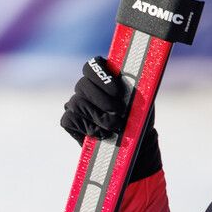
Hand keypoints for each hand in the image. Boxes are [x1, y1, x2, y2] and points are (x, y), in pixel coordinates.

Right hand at [60, 56, 162, 181]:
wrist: (134, 146)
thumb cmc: (139, 120)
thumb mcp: (143, 102)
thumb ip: (137, 88)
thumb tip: (138, 79)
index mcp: (104, 78)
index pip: (93, 65)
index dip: (101, 75)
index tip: (117, 91)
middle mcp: (85, 88)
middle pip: (83, 84)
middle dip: (103, 101)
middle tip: (118, 112)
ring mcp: (74, 104)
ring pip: (77, 103)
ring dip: (99, 117)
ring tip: (114, 127)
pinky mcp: (69, 120)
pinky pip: (70, 119)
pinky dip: (89, 128)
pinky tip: (101, 134)